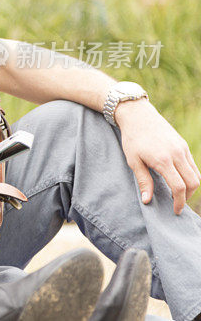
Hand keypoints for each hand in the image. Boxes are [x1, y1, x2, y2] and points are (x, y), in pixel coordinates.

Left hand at [117, 99, 200, 213]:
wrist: (138, 115)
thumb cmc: (132, 139)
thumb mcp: (133, 161)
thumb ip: (143, 181)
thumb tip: (147, 201)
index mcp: (163, 160)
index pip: (179, 187)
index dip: (179, 202)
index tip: (175, 210)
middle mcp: (177, 154)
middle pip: (193, 182)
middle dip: (187, 197)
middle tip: (177, 203)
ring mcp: (182, 149)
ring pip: (196, 174)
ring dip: (190, 187)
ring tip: (178, 193)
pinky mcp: (183, 145)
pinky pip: (193, 165)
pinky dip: (190, 176)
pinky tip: (179, 179)